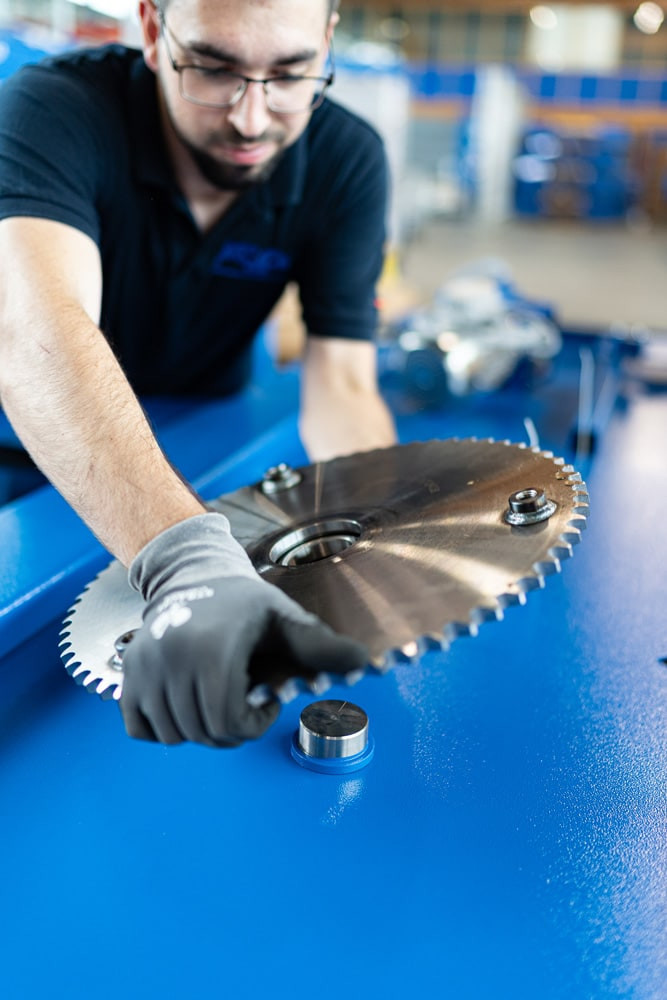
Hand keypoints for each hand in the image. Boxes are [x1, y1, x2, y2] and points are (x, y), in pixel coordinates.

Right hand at [120, 514, 368, 747]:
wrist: (190, 575)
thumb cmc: (243, 602)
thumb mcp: (284, 618)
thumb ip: (320, 644)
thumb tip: (363, 661)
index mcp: (210, 649)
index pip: (227, 722)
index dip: (253, 723)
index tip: (265, 700)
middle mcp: (169, 660)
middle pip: (204, 733)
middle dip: (233, 728)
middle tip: (245, 700)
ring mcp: (143, 670)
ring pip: (175, 736)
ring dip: (202, 728)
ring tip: (218, 696)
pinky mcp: (127, 677)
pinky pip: (141, 731)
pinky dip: (165, 728)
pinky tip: (187, 702)